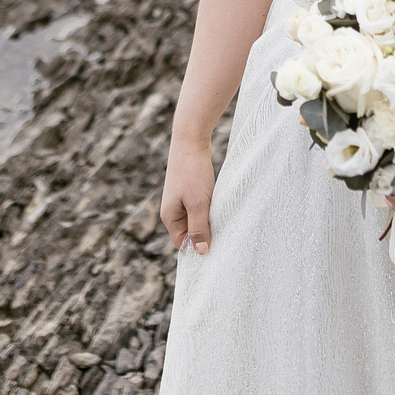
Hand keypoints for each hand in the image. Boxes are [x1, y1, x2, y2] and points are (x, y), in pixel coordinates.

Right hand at [160, 137, 215, 253]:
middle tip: (225, 235)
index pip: (183, 244)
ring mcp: (180, 201)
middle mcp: (173, 211)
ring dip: (210, 220)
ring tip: (223, 218)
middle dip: (206, 234)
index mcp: (170, 217)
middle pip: (190, 233)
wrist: (190, 141)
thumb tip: (201, 252)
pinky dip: (210, 209)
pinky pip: (200, 208)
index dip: (198, 248)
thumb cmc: (193, 173)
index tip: (218, 249)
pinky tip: (220, 206)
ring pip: (197, 220)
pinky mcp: (190, 191)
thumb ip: (199, 228)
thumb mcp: (198, 204)